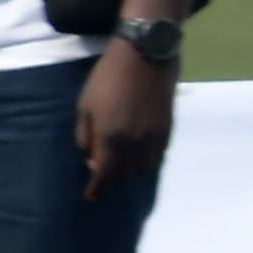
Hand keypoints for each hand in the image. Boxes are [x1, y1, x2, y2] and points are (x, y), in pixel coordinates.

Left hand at [76, 37, 175, 198]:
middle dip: (112, 180)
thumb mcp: (85, 105)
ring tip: (120, 165)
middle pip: (125, 175)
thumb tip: (89, 157)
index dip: (96, 189)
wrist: (144, 55)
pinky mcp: (168, 128)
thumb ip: (85, 134)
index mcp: (110, 138)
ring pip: (144, 168)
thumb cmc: (107, 77)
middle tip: (102, 176)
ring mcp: (154, 137)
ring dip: (130, 171)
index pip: (104, 174)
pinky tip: (139, 154)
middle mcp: (134, 143)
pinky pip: (158, 155)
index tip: (90, 196)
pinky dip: (147, 160)